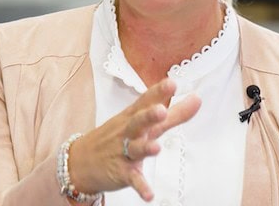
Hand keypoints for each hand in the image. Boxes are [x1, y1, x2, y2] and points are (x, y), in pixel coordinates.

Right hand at [68, 78, 201, 200]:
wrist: (81, 160)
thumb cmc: (117, 137)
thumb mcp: (143, 122)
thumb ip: (174, 113)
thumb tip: (196, 100)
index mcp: (134, 117)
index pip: (146, 101)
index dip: (158, 92)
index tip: (171, 83)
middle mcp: (129, 132)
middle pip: (138, 121)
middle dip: (148, 116)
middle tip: (161, 111)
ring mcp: (124, 152)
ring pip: (135, 149)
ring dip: (146, 148)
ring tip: (156, 148)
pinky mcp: (122, 172)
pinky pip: (133, 179)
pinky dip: (141, 187)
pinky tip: (149, 194)